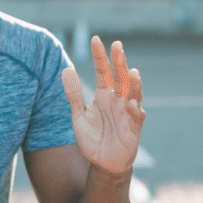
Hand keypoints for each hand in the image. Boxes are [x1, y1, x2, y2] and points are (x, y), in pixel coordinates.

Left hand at [61, 36, 145, 174]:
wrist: (102, 163)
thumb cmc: (92, 139)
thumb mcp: (78, 116)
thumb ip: (73, 95)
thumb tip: (66, 69)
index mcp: (103, 95)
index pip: (102, 71)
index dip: (99, 56)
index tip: (95, 39)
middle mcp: (117, 100)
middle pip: (119, 77)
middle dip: (119, 61)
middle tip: (117, 45)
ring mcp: (127, 112)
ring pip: (133, 94)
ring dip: (133, 83)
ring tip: (131, 71)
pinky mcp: (133, 128)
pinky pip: (136, 117)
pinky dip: (134, 110)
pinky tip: (130, 104)